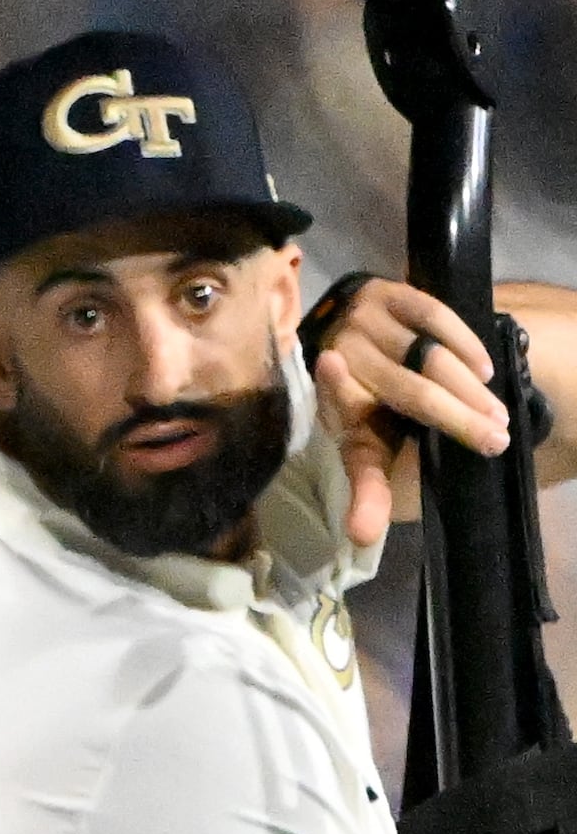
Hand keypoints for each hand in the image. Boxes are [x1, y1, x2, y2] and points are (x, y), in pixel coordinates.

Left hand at [310, 277, 503, 545]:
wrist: (355, 326)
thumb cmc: (370, 400)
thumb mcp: (365, 445)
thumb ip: (367, 490)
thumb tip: (360, 539)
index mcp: (335, 407)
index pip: (346, 421)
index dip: (355, 428)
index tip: (354, 435)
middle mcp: (342, 360)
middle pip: (408, 395)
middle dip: (457, 420)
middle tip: (495, 440)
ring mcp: (363, 323)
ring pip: (426, 359)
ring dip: (467, 389)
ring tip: (496, 414)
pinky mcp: (388, 294)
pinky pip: (433, 317)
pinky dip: (463, 344)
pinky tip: (483, 369)